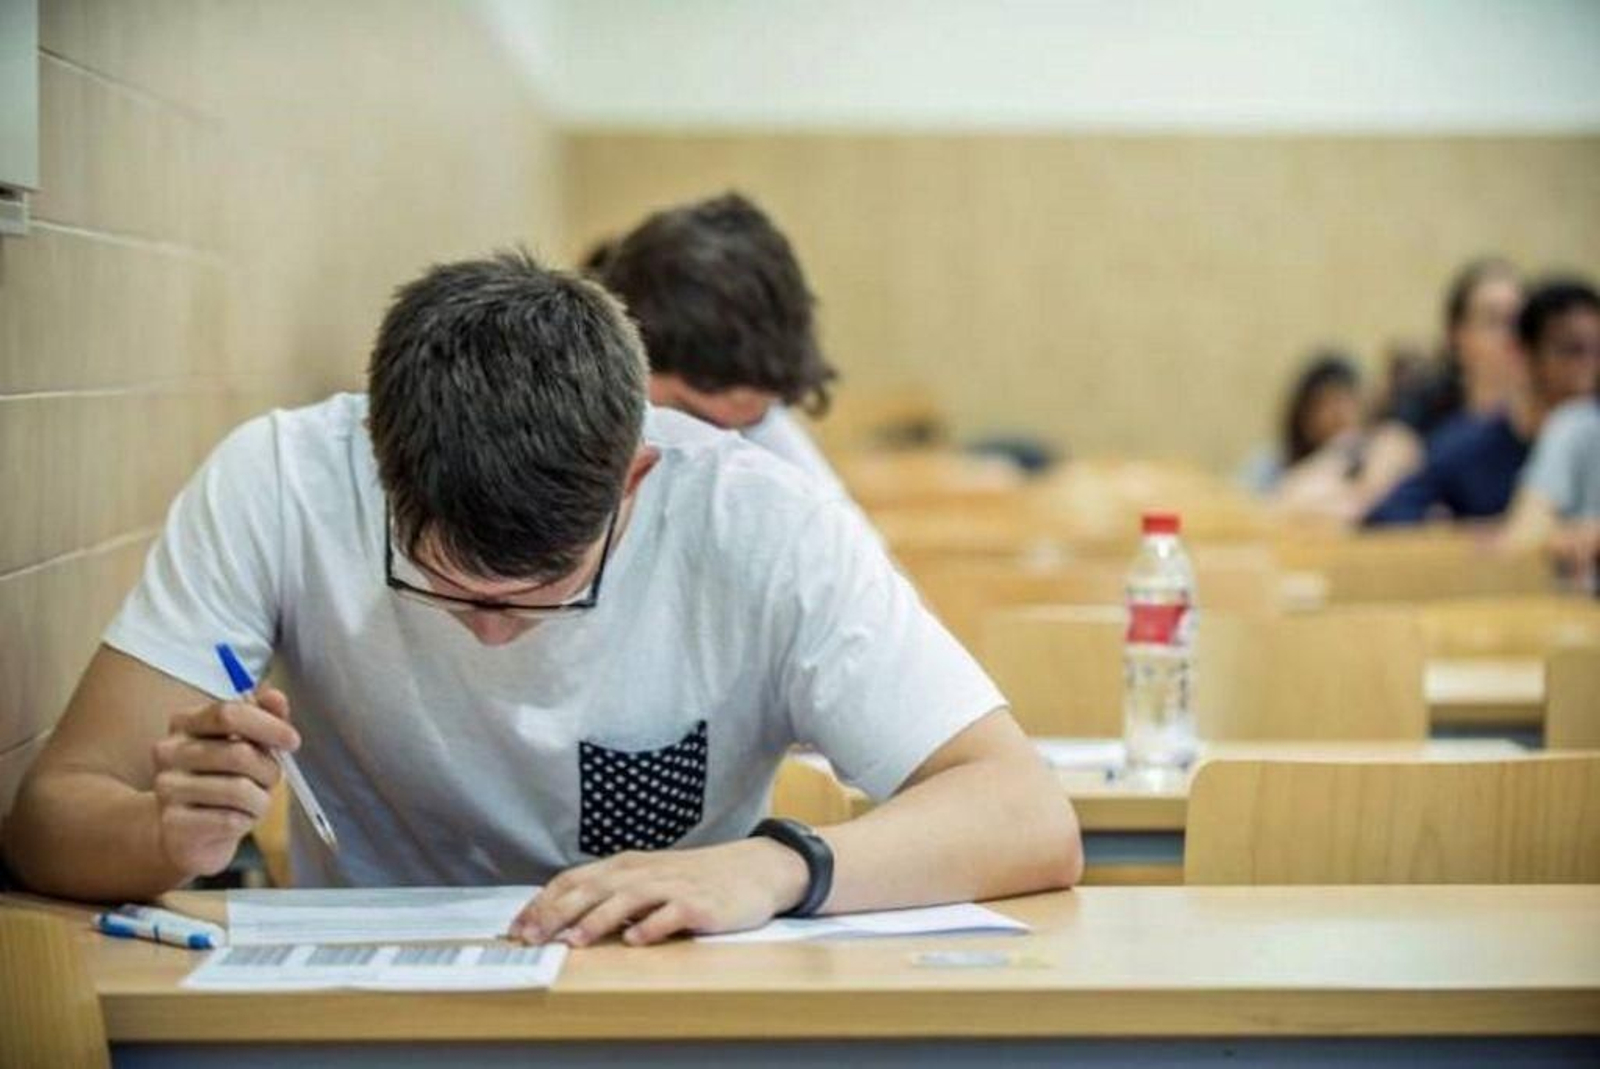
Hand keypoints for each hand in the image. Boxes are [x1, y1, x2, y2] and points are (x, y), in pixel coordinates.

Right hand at [150, 687, 297, 877]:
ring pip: (239, 789)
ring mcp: (167, 787)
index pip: (229, 713)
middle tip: (271, 779)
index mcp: (186, 722)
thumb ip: (264, 717)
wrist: (188, 833)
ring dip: (260, 799)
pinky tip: (237, 819)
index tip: (292, 740)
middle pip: (239, 753)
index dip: (268, 725)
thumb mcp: (246, 745)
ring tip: (253, 802)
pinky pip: (230, 819)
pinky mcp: (173, 823)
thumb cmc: (222, 781)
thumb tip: (275, 697)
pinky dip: (246, 820)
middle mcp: (169, 751)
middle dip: (269, 769)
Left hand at [512, 838, 810, 946]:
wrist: (755, 869)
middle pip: (594, 888)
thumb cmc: (696, 879)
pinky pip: (673, 914)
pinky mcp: (701, 903)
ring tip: (574, 941)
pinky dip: (652, 925)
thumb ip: (613, 892)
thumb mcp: (650, 878)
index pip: (576, 879)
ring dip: (598, 919)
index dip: (544, 902)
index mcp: (627, 866)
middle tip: (531, 936)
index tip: (517, 926)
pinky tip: (635, 940)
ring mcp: (674, 885)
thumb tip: (564, 916)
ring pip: (628, 898)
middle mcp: (646, 871)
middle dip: (558, 913)